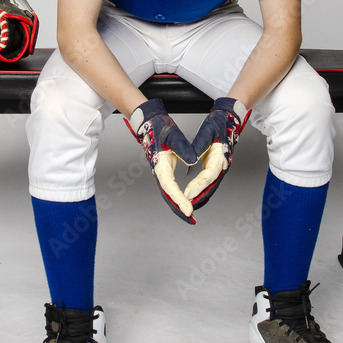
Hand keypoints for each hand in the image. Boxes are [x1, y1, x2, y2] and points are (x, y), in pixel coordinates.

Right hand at [125, 99, 196, 223]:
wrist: (149, 123)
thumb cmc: (159, 128)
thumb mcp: (172, 135)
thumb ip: (182, 148)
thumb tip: (193, 160)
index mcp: (160, 165)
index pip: (170, 187)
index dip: (180, 200)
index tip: (189, 210)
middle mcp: (159, 172)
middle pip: (168, 196)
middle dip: (179, 209)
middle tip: (191, 219)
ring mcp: (161, 173)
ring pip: (169, 194)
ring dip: (178, 205)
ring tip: (190, 215)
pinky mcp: (164, 171)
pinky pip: (171, 189)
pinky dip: (177, 198)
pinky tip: (185, 201)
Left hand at [184, 97, 250, 209]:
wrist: (229, 118)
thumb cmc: (219, 122)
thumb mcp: (207, 130)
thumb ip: (198, 145)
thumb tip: (189, 158)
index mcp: (220, 155)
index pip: (208, 176)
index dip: (197, 187)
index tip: (187, 196)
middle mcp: (222, 164)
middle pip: (210, 187)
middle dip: (198, 200)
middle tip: (186, 211)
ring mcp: (220, 167)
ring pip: (210, 187)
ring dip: (200, 198)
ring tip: (188, 209)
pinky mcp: (216, 166)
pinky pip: (209, 183)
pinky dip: (202, 191)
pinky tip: (194, 197)